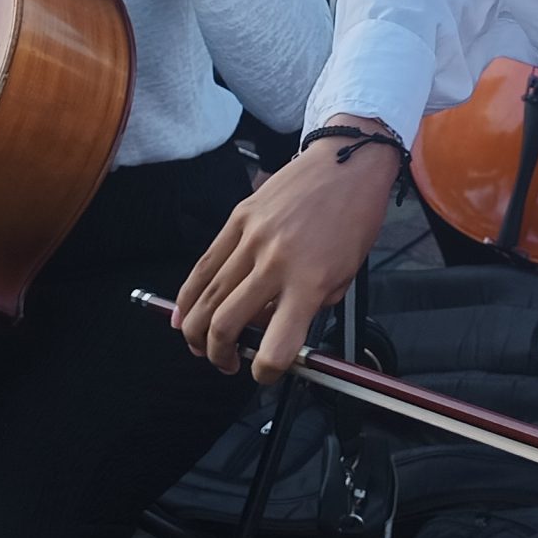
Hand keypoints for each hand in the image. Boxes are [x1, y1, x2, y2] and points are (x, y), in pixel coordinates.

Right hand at [175, 127, 399, 377]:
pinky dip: (187, 296)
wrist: (346, 164)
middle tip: (228, 362)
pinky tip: (183, 314)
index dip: (266, 372)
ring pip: (205, 298)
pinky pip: (203, 265)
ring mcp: (251, 239)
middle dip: (220, 356)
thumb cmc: (353, 219)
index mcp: (310, 283)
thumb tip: (269, 330)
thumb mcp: (344, 275)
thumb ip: (307, 308)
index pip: (277, 347)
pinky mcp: (237, 219)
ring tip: (201, 345)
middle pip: (225, 325)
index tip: (265, 373)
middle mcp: (276, 263)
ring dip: (196, 332)